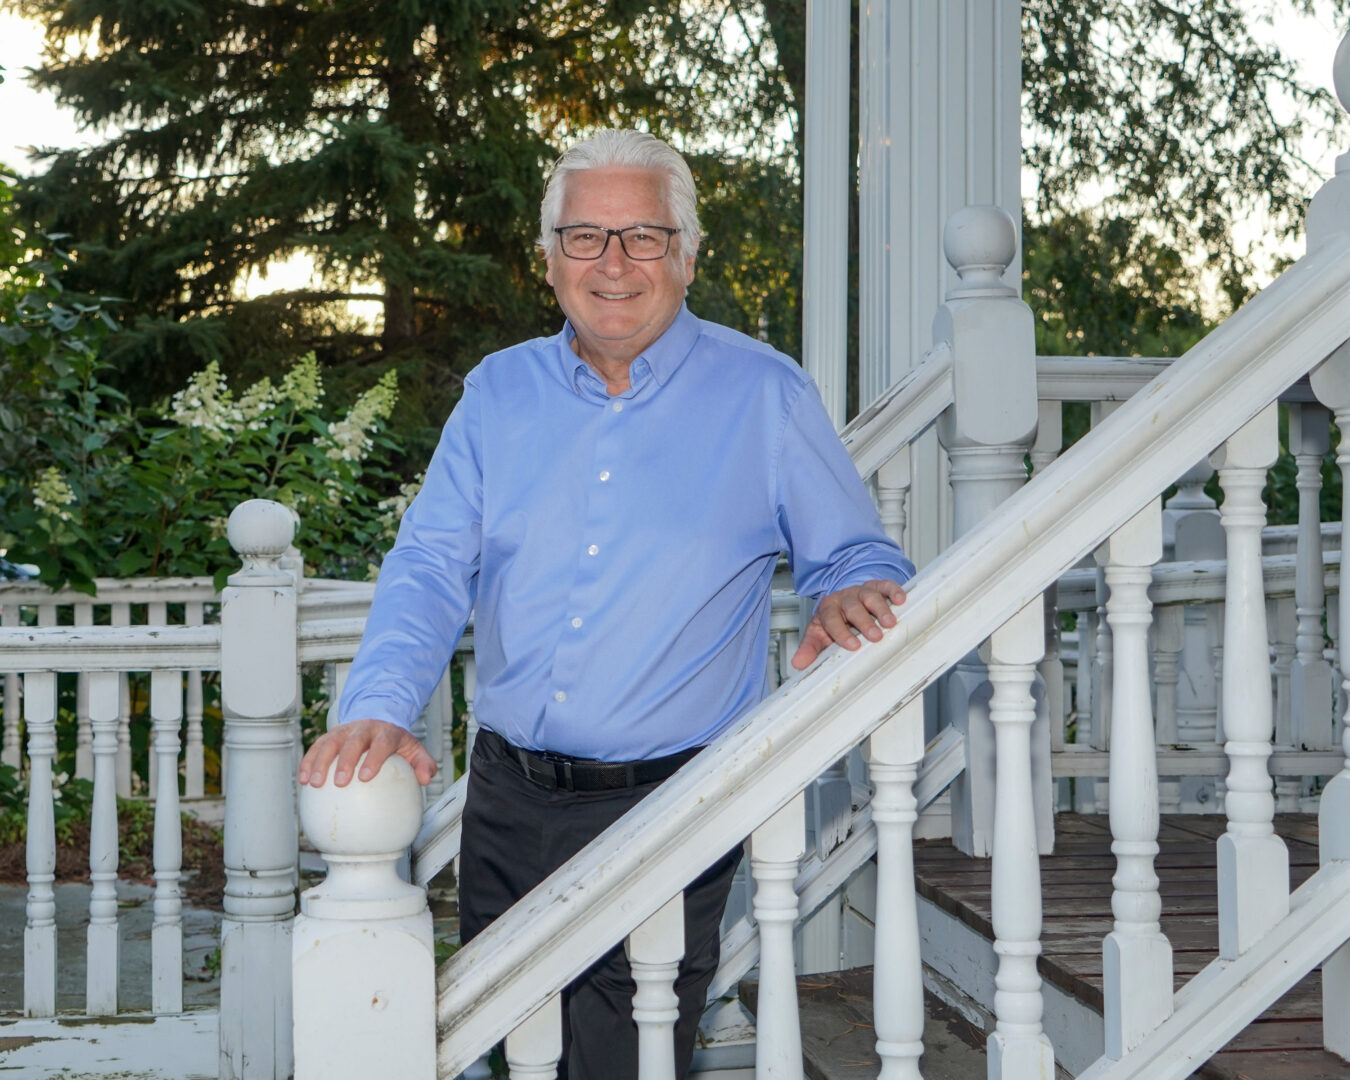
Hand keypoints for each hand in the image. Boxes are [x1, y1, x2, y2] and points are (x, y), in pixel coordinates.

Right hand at [298, 717, 437, 787]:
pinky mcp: (330, 735)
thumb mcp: (414, 749)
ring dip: (320, 762)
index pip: (381, 743)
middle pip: (353, 741)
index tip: (365, 776)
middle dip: (345, 760)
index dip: (373, 758)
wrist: (378, 719)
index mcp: (386, 731)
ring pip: (330, 742)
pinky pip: (316, 747)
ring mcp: (344, 730)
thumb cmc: (396, 742)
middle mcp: (363, 728)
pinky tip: (302, 780)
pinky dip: (308, 761)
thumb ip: (423, 763)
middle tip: (339, 782)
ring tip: (314, 783)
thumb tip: (426, 780)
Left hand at [791, 578, 906, 669]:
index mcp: (828, 609)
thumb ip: (810, 648)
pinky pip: (885, 585)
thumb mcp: (819, 634)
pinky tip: (901, 600)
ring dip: (881, 609)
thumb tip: (798, 663)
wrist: (845, 600)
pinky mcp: (878, 587)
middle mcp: (845, 598)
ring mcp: (862, 591)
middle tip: (875, 636)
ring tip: (890, 623)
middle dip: (864, 621)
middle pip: (852, 607)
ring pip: (870, 596)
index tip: (853, 645)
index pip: (831, 619)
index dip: (841, 632)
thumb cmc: (834, 621)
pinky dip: (893, 591)